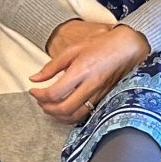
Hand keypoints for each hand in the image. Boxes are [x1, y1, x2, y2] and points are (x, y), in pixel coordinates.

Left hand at [29, 22, 149, 122]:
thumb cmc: (100, 45)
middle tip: (39, 100)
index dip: (39, 95)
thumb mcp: (73, 49)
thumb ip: (52, 66)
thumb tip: (34, 78)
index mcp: (81, 70)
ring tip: (49, 106)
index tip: (33, 90)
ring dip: (58, 116)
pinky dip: (70, 116)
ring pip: (75, 116)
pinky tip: (63, 110)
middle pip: (64, 108)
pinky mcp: (103, 99)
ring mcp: (98, 94)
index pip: (55, 92)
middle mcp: (90, 85)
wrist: (128, 48)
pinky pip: (85, 114)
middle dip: (47, 108)